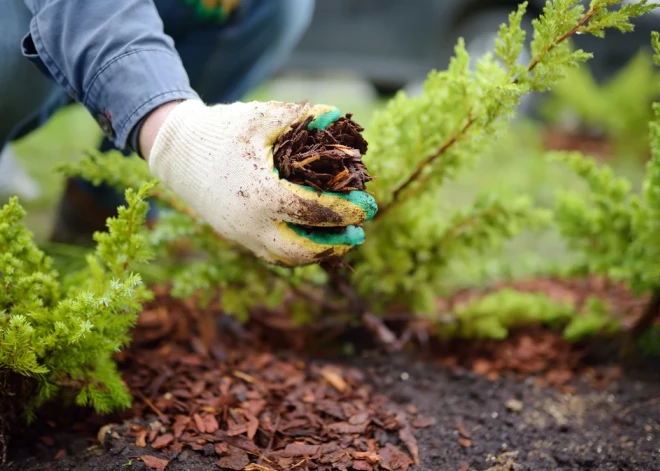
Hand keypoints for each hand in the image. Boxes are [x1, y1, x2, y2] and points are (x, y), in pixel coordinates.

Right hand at [145, 99, 376, 265]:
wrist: (177, 151)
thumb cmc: (221, 130)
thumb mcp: (261, 117)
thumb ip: (301, 116)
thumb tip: (338, 115)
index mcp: (261, 194)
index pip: (313, 212)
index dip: (345, 211)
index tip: (368, 206)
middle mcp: (250, 223)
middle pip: (302, 250)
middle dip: (335, 243)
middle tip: (359, 232)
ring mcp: (240, 234)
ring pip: (286, 259)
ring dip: (317, 254)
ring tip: (341, 240)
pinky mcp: (235, 236)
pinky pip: (271, 253)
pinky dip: (296, 252)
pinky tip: (313, 240)